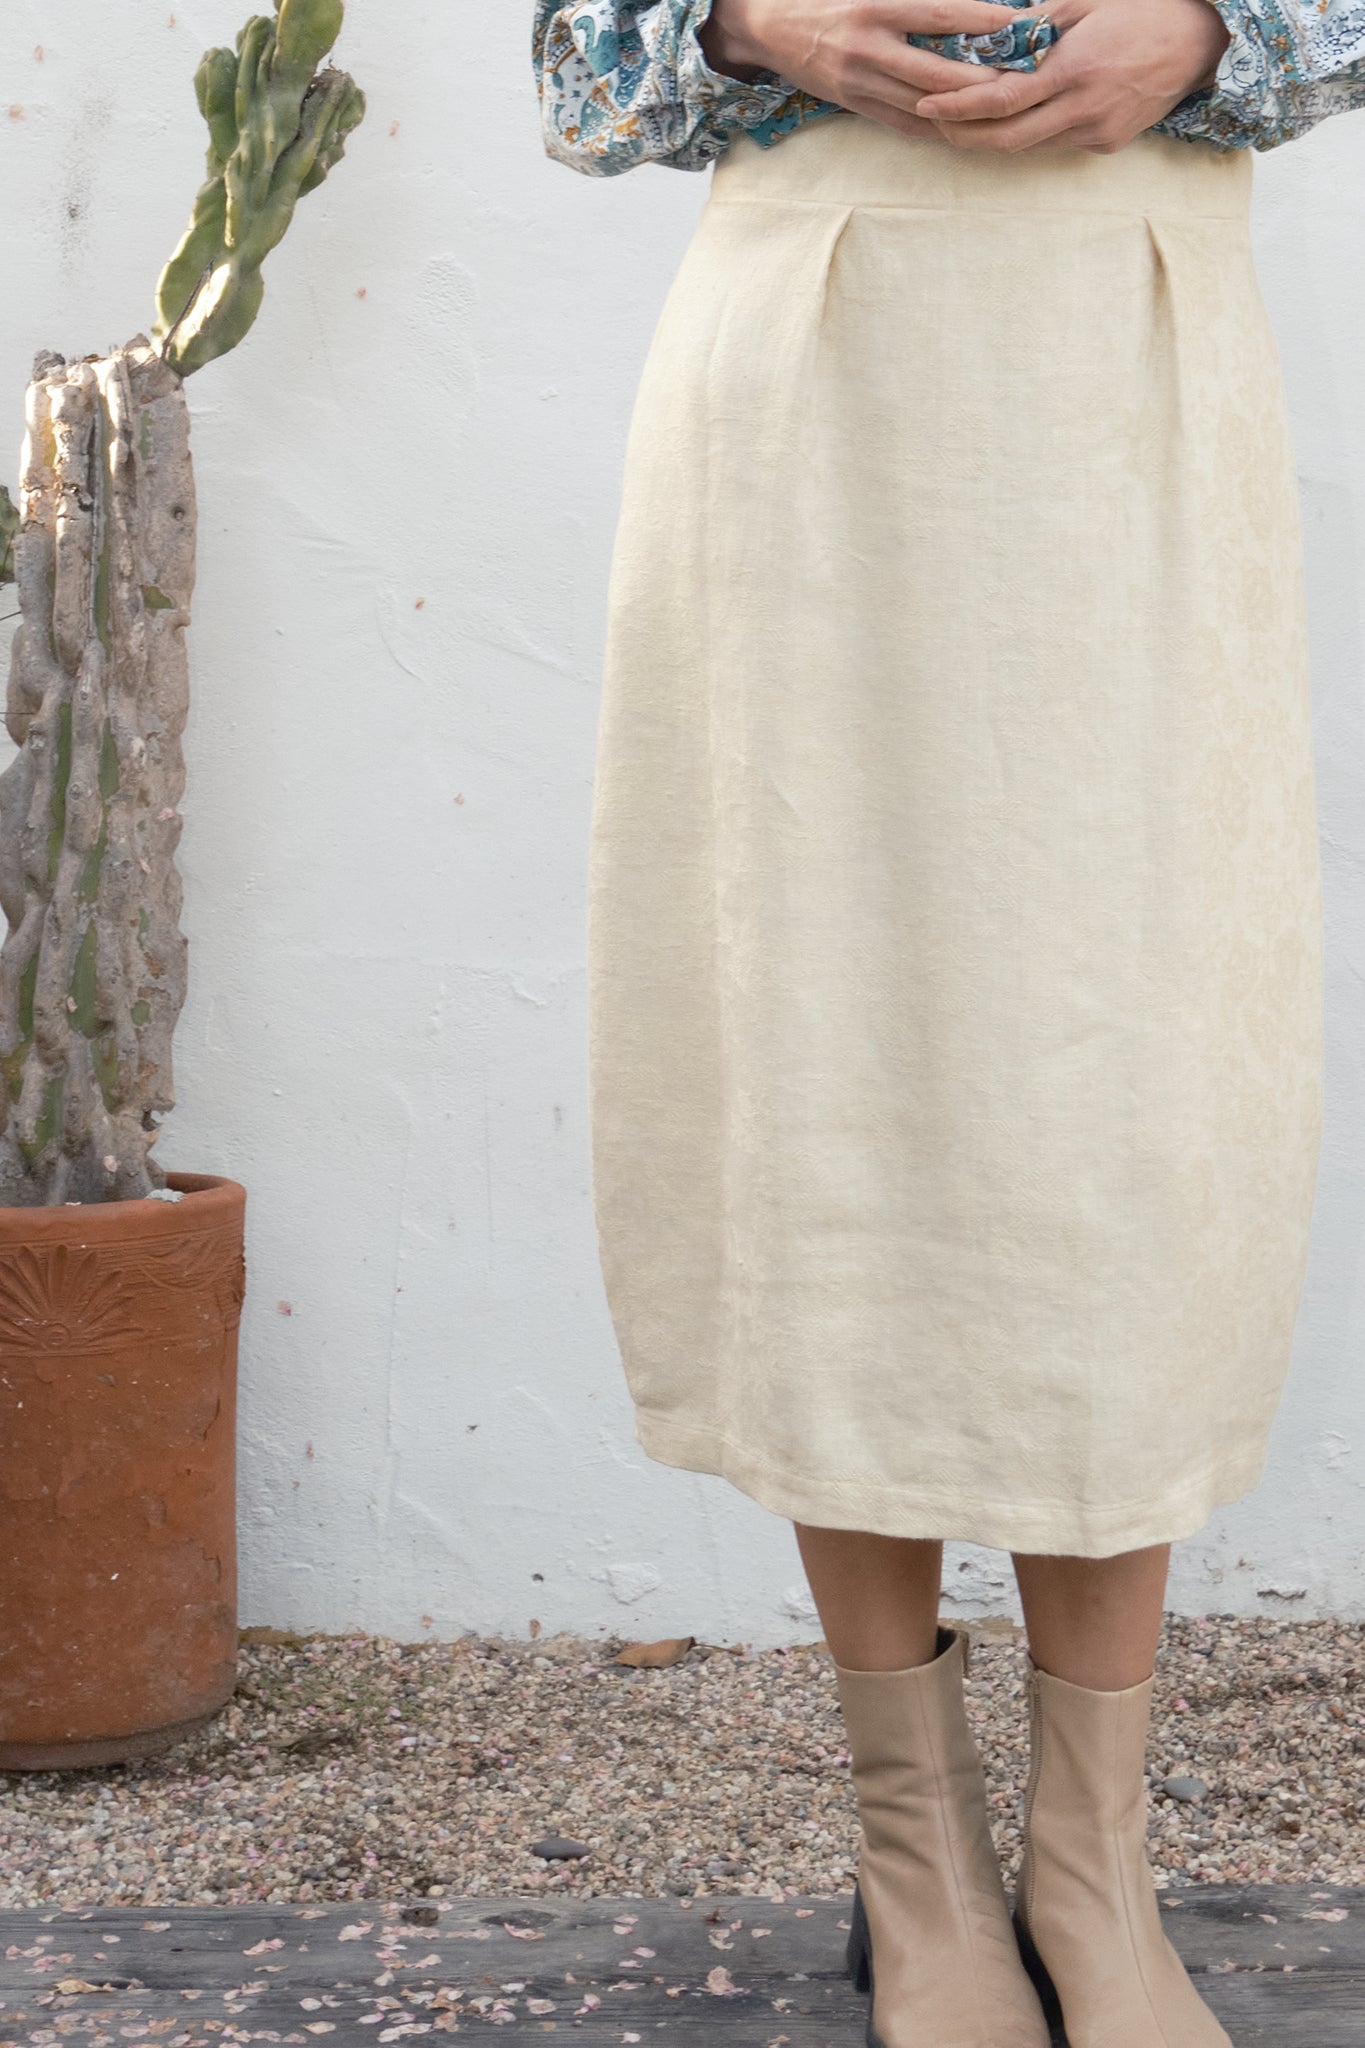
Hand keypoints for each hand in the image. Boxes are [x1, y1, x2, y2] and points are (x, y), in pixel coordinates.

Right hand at [700, 0, 1048, 137]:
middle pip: (937, 73)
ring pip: (922, 105)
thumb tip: (959, 6)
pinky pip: (902, 123)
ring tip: (1002, 110)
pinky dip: (935, 126)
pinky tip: (964, 127)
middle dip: (981, 81)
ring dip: (963, 111)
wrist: (769, 27)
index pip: (939, 14)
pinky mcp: (854, 105)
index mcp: (875, 8)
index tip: (1016, 24)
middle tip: (1021, 82)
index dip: (980, 21)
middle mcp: (868, 48)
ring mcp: (859, 83)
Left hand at [909, 0, 1230, 150]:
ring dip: (993, 136)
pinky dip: (1030, 132)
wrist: (1200, 42)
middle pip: (1006, 140)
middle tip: (933, 121)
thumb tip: (984, 39)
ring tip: (963, 118)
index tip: (927, 103)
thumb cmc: (1140, 9)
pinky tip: (1015, 118)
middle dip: (963, 135)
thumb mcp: (1085, 3)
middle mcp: (1083, 108)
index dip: (959, 106)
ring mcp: (1096, 132)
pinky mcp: (1106, 144)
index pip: (1002, 99)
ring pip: (1028, 146)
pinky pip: (1055, 144)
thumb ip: (1034, 27)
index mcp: (1074, 68)